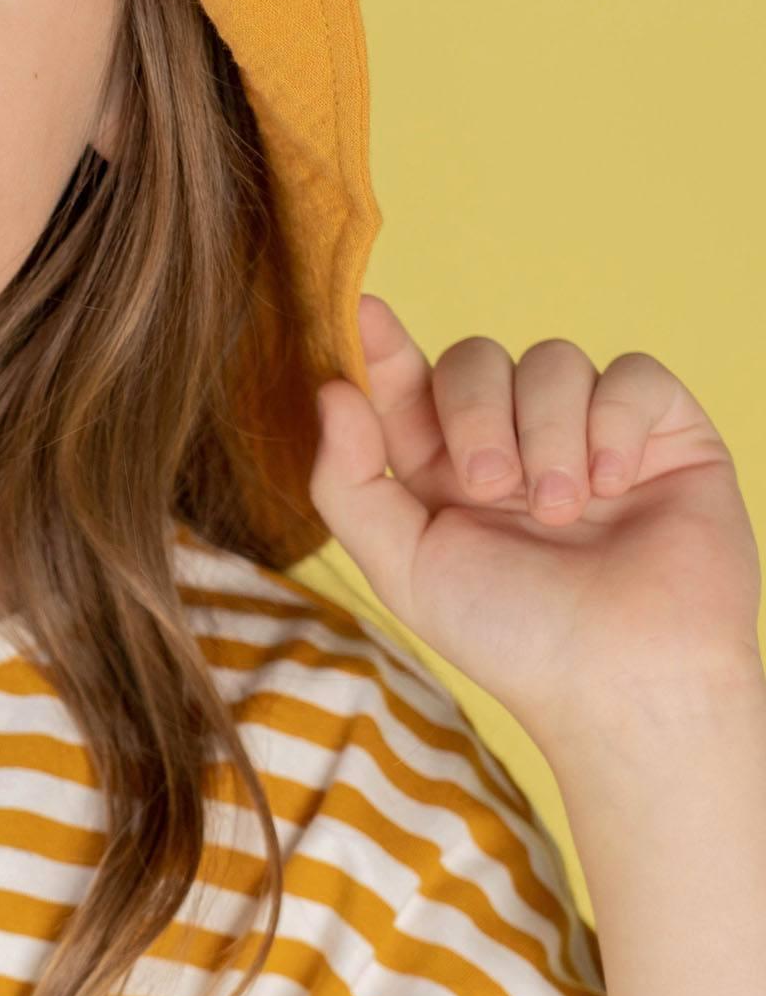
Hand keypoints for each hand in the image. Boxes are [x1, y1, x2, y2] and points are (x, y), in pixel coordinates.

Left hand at [307, 294, 761, 756]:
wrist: (624, 681)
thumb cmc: (511, 634)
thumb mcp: (402, 565)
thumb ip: (349, 480)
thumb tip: (330, 389)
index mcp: (444, 464)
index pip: (408, 381)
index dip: (383, 344)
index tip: (363, 313)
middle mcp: (515, 438)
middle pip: (475, 358)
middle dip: (474, 411)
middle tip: (491, 485)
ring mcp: (589, 432)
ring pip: (552, 359)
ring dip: (547, 430)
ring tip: (560, 509)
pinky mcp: (665, 435)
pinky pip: (635, 376)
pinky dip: (615, 420)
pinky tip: (615, 483)